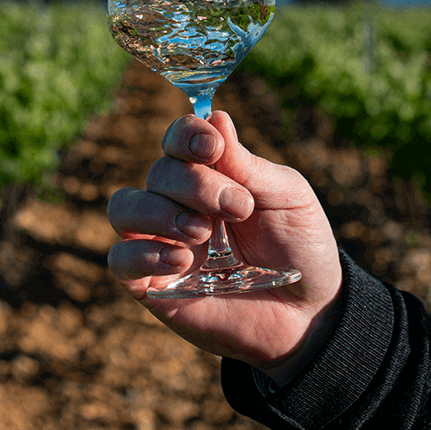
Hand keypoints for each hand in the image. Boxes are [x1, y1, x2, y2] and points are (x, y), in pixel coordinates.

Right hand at [107, 111, 342, 382]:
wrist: (310, 313)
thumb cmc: (300, 247)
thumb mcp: (287, 198)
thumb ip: (248, 164)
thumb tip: (216, 116)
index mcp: (211, 174)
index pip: (177, 139)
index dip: (186, 135)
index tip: (212, 148)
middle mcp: (180, 203)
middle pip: (158, 172)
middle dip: (193, 184)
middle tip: (236, 208)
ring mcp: (162, 243)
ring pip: (124, 207)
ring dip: (160, 213)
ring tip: (202, 233)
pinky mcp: (153, 286)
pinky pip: (120, 260)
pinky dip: (143, 253)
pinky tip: (183, 261)